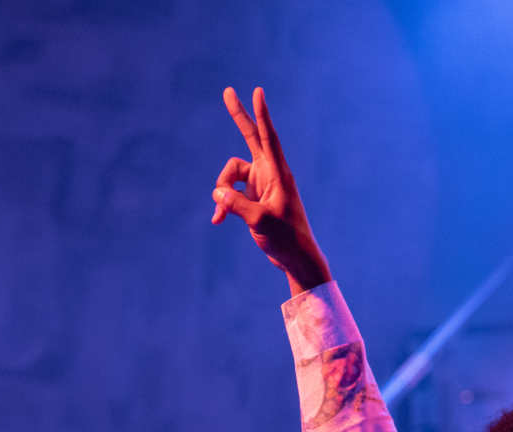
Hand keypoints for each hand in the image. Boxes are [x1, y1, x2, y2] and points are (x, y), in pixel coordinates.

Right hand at [211, 86, 330, 294]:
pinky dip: (222, 205)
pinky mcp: (251, 198)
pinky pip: (229, 194)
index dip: (261, 115)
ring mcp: (259, 184)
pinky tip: (218, 221)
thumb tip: (217, 194)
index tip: (258, 92)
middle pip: (250, 138)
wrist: (295, 258)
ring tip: (222, 214)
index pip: (268, 137)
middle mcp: (268, 174)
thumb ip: (237, 205)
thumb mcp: (260, 222)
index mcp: (278, 173)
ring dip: (221, 192)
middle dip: (238, 116)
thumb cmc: (286, 239)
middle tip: (227, 91)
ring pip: (230, 175)